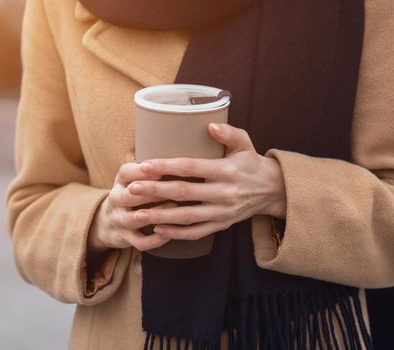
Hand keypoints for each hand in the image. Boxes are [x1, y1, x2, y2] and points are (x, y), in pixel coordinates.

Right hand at [88, 163, 173, 254]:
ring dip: (155, 214)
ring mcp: (119, 220)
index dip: (142, 171)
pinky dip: (156, 240)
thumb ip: (148, 170)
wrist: (105, 223)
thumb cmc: (129, 195)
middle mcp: (116, 200)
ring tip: (175, 208)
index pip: (125, 173)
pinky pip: (140, 242)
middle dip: (150, 192)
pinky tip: (170, 234)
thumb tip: (177, 158)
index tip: (161, 170)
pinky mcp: (125, 238)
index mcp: (119, 182)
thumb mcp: (131, 179)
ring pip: (134, 219)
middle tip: (173, 188)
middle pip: (129, 195)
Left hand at [126, 123, 286, 240]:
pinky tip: (158, 229)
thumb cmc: (250, 163)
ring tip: (138, 213)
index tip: (144, 165)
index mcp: (227, 171)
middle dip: (155, 191)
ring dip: (161, 216)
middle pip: (184, 193)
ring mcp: (222, 212)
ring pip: (187, 216)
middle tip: (132, 189)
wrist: (272, 191)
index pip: (191, 168)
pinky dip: (176, 233)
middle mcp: (224, 193)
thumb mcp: (245, 144)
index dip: (167, 166)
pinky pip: (196, 232)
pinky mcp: (221, 225)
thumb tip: (210, 124)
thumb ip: (228, 133)